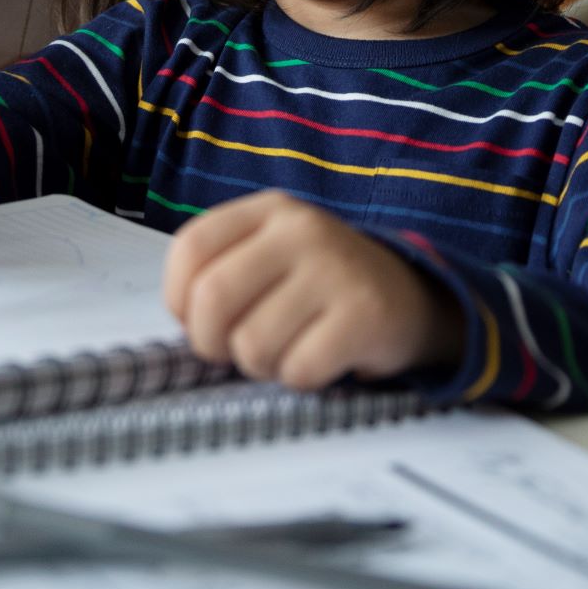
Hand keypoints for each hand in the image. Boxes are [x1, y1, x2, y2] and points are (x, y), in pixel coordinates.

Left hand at [161, 191, 465, 390]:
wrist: (409, 296)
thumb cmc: (320, 284)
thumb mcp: (272, 254)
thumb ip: (223, 271)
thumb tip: (186, 322)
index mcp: (269, 210)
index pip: (191, 248)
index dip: (179, 298)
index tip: (195, 319)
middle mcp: (301, 229)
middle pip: (213, 299)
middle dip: (210, 342)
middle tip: (232, 349)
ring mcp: (335, 269)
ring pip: (252, 345)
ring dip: (260, 366)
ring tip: (286, 349)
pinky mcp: (364, 315)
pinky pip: (298, 370)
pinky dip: (299, 378)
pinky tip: (319, 358)